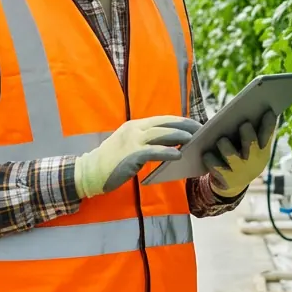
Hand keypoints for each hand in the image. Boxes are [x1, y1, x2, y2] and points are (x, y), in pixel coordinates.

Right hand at [74, 115, 199, 197]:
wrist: (89, 172)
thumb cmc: (111, 162)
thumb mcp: (129, 145)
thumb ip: (146, 141)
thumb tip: (171, 143)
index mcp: (135, 125)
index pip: (163, 119)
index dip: (181, 121)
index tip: (196, 124)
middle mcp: (134, 129)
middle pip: (165, 123)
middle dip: (185, 126)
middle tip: (202, 130)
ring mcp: (132, 141)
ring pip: (162, 134)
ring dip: (180, 136)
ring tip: (195, 139)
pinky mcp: (131, 155)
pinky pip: (154, 151)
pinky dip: (168, 152)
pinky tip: (179, 155)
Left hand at [202, 109, 277, 197]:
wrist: (234, 184)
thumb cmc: (242, 157)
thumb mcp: (251, 148)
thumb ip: (252, 133)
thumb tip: (247, 109)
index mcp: (262, 150)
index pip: (267, 134)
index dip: (268, 122)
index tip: (268, 110)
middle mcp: (254, 161)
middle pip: (251, 142)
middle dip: (247, 133)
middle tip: (243, 124)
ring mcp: (240, 170)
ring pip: (230, 153)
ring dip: (224, 144)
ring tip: (221, 140)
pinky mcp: (227, 179)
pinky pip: (216, 166)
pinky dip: (210, 159)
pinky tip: (206, 154)